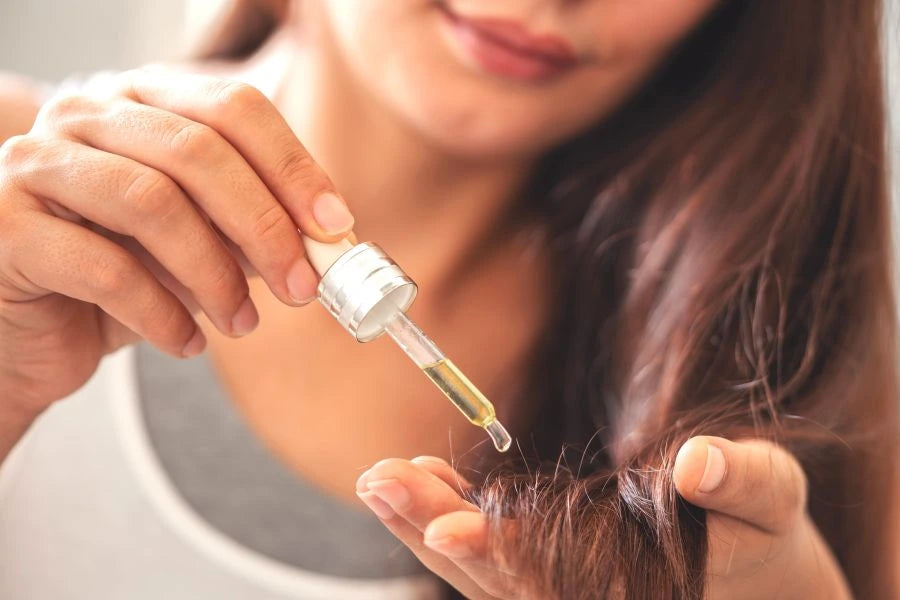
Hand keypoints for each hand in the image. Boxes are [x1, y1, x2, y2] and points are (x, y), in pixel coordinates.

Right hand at [0, 68, 352, 416]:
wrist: (29, 331)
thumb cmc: (121, 276)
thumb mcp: (199, 244)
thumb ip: (250, 230)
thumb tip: (326, 242)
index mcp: (142, 102)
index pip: (233, 108)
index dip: (293, 167)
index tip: (335, 226)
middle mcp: (84, 116)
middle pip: (198, 150)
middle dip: (264, 225)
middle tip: (302, 286)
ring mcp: (36, 165)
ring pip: (152, 202)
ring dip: (215, 274)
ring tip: (242, 324)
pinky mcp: (7, 228)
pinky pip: (105, 268)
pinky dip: (162, 313)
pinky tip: (186, 342)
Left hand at [356, 439, 851, 598]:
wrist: (757, 577)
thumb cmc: (761, 536)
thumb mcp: (772, 501)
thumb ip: (746, 482)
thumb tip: (700, 462)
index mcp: (635, 590)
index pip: (559, 580)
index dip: (504, 554)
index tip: (451, 530)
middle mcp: (585, 599)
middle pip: (499, 579)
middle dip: (436, 530)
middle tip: (382, 483)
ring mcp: (560, 591)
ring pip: (481, 575)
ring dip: (425, 527)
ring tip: (380, 481)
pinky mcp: (546, 572)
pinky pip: (489, 557)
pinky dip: (447, 522)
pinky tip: (418, 484)